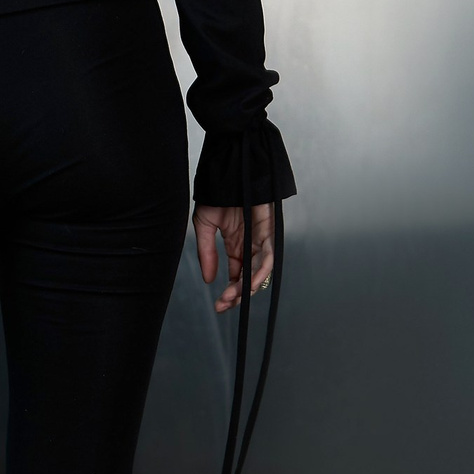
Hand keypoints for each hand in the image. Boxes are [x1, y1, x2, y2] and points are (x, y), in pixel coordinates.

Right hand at [194, 199, 274, 314]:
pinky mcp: (268, 230)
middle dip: (237, 294)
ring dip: (247, 287)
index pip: (237, 274)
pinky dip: (261, 271)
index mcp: (236, 243)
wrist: (228, 169)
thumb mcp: (204, 226)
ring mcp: (259, 238)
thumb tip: (208, 279)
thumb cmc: (217, 191)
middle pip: (249, 277)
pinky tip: (251, 284)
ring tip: (233, 297)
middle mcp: (249, 244)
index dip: (230, 291)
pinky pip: (268, 255)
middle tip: (224, 305)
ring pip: (259, 270)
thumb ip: (206, 253)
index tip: (219, 305)